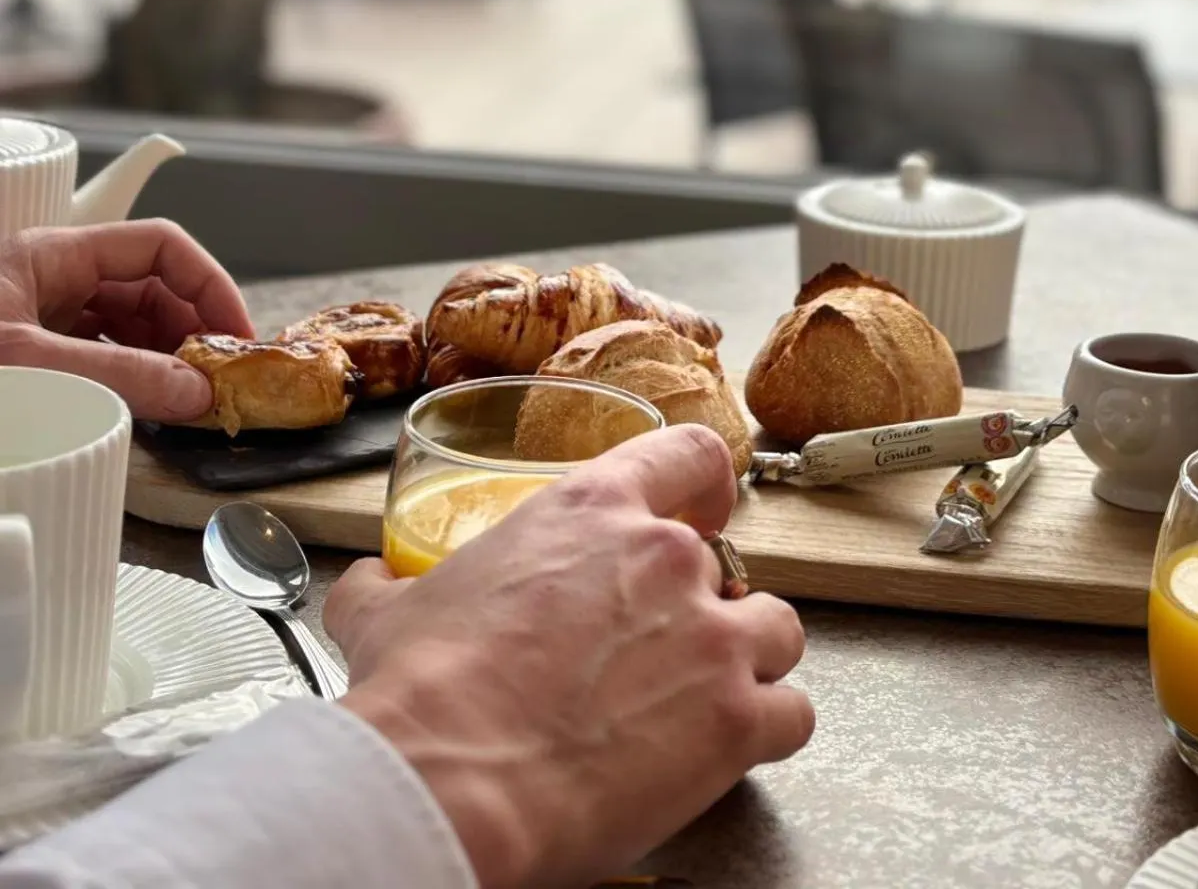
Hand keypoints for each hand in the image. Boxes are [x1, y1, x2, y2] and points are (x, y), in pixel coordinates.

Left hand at [0, 220, 255, 420]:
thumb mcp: (31, 362)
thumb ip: (116, 374)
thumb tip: (197, 392)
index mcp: (53, 255)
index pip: (159, 245)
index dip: (207, 283)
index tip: (235, 334)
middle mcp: (52, 280)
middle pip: (150, 288)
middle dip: (191, 329)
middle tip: (217, 378)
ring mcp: (40, 320)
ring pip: (127, 327)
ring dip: (164, 358)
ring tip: (188, 397)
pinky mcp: (32, 359)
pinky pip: (99, 359)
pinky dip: (131, 380)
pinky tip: (146, 406)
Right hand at [328, 425, 813, 888]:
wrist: (453, 781)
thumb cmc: (426, 694)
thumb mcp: (389, 612)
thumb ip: (389, 585)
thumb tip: (367, 583)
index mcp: (591, 510)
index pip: (689, 454)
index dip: (701, 485)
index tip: (700, 512)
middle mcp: (665, 558)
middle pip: (725, 561)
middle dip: (699, 603)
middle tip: (659, 646)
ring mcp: (711, 637)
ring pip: (778, 627)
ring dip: (750, 658)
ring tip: (706, 694)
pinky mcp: (736, 720)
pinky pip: (791, 713)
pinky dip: (768, 730)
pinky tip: (728, 747)